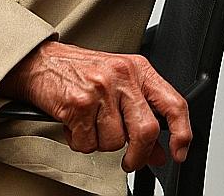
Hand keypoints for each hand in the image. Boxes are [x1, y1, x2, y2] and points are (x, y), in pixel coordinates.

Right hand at [0, 40, 190, 170]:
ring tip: (90, 124)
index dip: (182, 133)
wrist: (40, 62)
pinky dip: (79, 142)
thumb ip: (142, 115)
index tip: (179, 152)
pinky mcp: (78, 103)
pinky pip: (87, 143)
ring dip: (100, 143)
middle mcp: (123, 76)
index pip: (173, 103)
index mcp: (139, 69)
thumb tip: (159, 151)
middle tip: (130, 161)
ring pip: (114, 141)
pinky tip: (75, 124)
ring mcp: (101, 89)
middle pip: (146, 130)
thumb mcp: (119, 86)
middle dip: (139, 155)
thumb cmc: (81, 72)